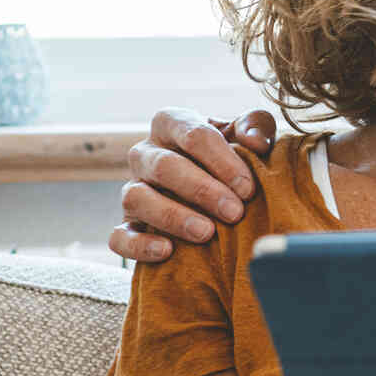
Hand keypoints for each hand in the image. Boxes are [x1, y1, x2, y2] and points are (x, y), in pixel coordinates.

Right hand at [111, 107, 278, 262]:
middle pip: (164, 166)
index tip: (248, 188)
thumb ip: (256, 126)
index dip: (222, 161)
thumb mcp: (247, 133)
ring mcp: (132, 188)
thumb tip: (255, 142)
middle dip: (202, 190)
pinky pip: (119, 236)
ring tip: (206, 233)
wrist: (217, 190)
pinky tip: (167, 251)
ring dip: (173, 216)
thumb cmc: (232, 155)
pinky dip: (139, 245)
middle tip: (234, 212)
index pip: (193, 135)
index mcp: (172, 123)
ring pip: (136, 198)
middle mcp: (145, 154)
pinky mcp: (127, 224)